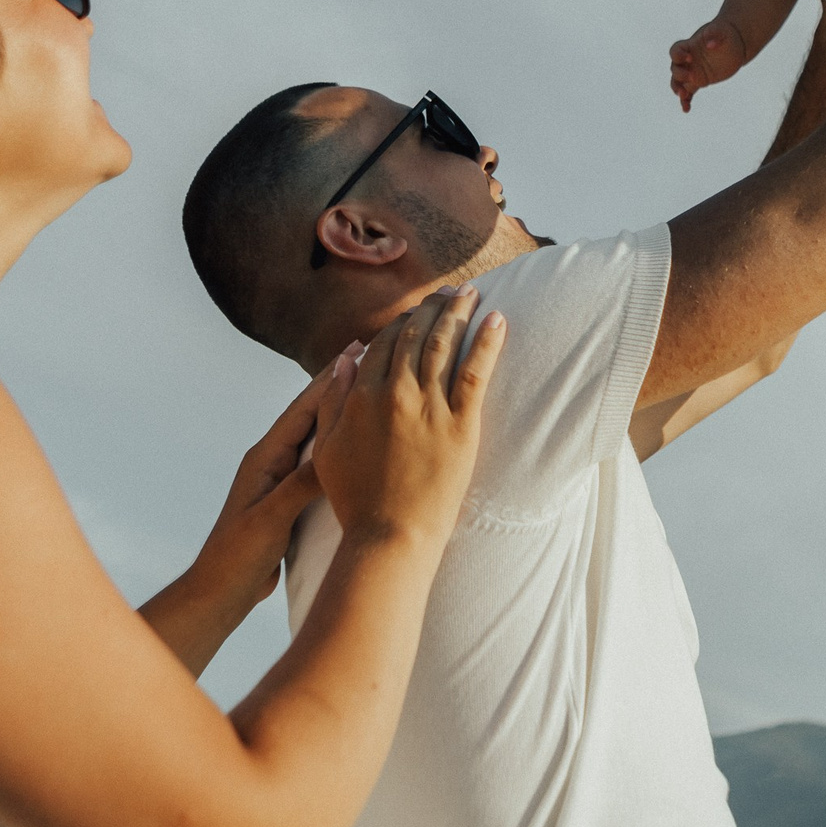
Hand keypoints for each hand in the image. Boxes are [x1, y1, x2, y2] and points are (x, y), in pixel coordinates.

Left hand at [186, 363, 350, 609]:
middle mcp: (271, 460)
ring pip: (317, 434)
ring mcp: (279, 477)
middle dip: (339, 384)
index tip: (358, 349)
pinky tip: (356, 440)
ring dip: (340, 410)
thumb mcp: (272, 518)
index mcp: (265, 457)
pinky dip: (339, 443)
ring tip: (369, 387)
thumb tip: (334, 454)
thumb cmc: (239, 555)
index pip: (303, 408)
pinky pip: (319, 460)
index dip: (331, 378)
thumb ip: (300, 485)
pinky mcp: (288, 496)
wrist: (221, 589)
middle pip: (311, 412)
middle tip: (370, 354)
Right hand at [315, 287, 505, 551]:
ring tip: (473, 293)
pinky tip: (498, 320)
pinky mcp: (461, 425)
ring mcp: (429, 407)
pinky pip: (476, 373)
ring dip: (459, 313)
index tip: (418, 309)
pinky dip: (488, 342)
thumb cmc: (356, 499)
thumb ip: (333, 399)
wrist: (391, 535)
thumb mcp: (327, 447)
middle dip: (435, 307)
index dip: (402, 320)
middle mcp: (395, 393)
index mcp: (361, 396)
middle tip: (452, 291)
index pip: (383, 342)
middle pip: (416, 335)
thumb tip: (346, 357)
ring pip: (445, 345)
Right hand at [670, 20, 746, 111]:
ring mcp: (693, 71)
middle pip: (675, 69)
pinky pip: (689, 93)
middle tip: (692, 77)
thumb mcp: (721, 30)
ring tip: (684, 96)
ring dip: (678, 89)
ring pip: (678, 83)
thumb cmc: (725, 32)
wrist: (734, 44)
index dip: (678, 56)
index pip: (675, 51)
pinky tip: (686, 109)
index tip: (689, 59)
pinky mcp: (700, 81)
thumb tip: (710, 45)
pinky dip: (686, 101)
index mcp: (689, 46)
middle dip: (680, 75)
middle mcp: (688, 61)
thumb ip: (714, 34)